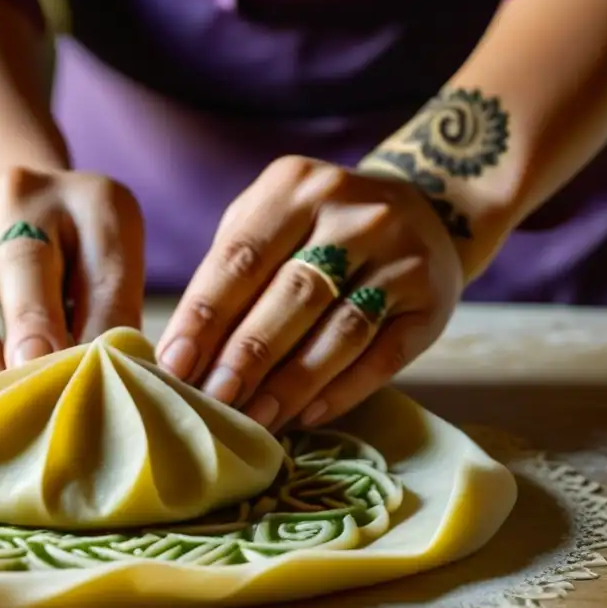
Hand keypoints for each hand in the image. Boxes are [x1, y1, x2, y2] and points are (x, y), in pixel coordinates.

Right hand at [0, 167, 144, 406]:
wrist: (12, 220)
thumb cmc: (79, 274)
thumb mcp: (112, 278)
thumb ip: (116, 322)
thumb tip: (123, 388)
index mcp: (91, 202)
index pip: (104, 262)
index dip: (104, 320)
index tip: (101, 374)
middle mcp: (18, 197)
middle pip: (23, 260)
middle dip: (31, 322)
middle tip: (34, 372)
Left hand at [156, 155, 464, 430]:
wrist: (425, 212)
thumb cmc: (316, 227)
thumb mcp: (270, 220)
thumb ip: (229, 271)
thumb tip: (182, 353)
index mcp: (297, 187)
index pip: (242, 258)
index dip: (206, 316)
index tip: (173, 366)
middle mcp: (355, 215)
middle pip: (293, 296)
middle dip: (246, 356)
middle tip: (212, 401)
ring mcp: (401, 257)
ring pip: (341, 330)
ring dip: (292, 383)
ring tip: (254, 420)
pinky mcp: (432, 303)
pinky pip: (384, 356)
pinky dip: (343, 391)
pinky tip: (306, 416)